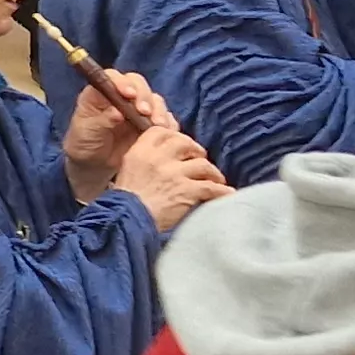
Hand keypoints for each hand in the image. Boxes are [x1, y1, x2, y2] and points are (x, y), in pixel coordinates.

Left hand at [59, 66, 176, 200]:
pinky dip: (168, 124)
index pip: (113, 78)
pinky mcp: (151, 123)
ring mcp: (138, 109)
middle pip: (138, 84)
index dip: (122, 83)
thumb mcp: (87, 133)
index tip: (128, 95)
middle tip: (145, 112)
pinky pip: (165, 119)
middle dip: (144, 96)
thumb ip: (101, 121)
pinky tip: (167, 132)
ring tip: (157, 125)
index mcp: (100, 93)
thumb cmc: (84, 144)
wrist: (94, 166)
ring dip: (158, 110)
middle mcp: (121, 96)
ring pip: (154, 100)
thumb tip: (117, 112)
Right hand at [111, 128, 233, 232]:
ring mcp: (174, 174)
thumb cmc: (126, 203)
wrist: (127, 222)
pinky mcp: (187, 191)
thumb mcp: (127, 172)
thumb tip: (165, 157)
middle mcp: (158, 159)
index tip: (181, 146)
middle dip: (196, 151)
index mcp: (140, 152)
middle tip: (200, 160)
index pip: (161, 132)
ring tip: (216, 179)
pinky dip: (223, 191)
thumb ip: (145, 161)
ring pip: (203, 165)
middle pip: (185, 143)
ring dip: (212, 172)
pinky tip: (228, 194)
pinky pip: (212, 187)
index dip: (174, 136)